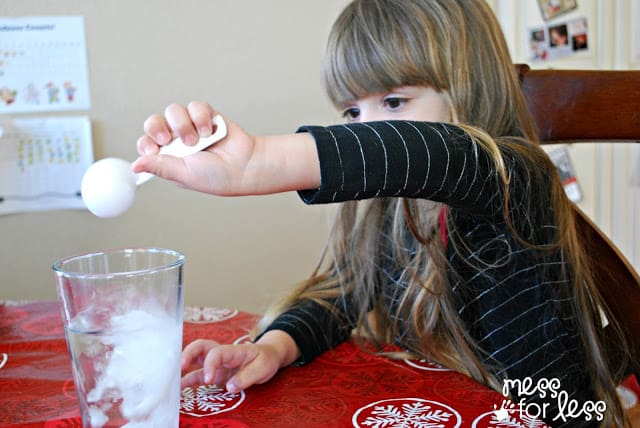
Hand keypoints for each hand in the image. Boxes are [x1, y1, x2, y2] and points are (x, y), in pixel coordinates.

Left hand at [132, 101, 319, 195]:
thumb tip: (135, 166)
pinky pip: (195, 106)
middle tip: (168, 139)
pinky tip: (209, 130)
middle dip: (158, 128)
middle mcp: (176, 140)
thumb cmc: (217, 176)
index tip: (154, 148)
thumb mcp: (183, 174)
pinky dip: (201, 117)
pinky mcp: (206, 115)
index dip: (146, 142)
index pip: (146, 143)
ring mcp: (191, 126)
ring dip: (184, 125)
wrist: (245, 164)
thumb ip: (159, 166)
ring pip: (173, 111)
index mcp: (168, 157)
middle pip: (155, 122)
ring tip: (197, 140)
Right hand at [180, 331, 298, 392]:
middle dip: (188, 353)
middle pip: (200, 347)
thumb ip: (247, 376)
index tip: (209, 380)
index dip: (210, 365)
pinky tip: (180, 388)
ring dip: (185, 366)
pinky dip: (189, 380)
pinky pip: (200, 375)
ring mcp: (217, 364)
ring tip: (173, 378)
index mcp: (233, 350)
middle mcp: (222, 355)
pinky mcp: (216, 374)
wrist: (270, 357)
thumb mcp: (262, 368)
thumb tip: (229, 387)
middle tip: (180, 366)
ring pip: (196, 359)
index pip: (216, 353)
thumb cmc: (266, 359)